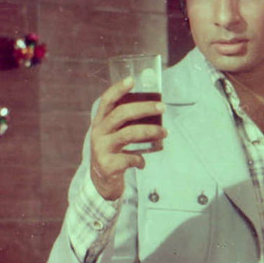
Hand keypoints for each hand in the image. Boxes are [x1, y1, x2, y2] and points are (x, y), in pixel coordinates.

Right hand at [90, 77, 166, 199]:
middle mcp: (98, 133)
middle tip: (162, 107)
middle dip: (144, 108)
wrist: (100, 182)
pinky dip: (141, 160)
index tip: (132, 80)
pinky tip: (143, 163)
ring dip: (151, 131)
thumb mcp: (114, 136)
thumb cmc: (113, 153)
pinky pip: (131, 158)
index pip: (106, 101)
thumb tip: (156, 110)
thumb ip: (127, 124)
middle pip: (121, 114)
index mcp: (99, 122)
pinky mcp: (108, 165)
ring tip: (165, 133)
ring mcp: (101, 149)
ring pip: (129, 134)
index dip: (118, 89)